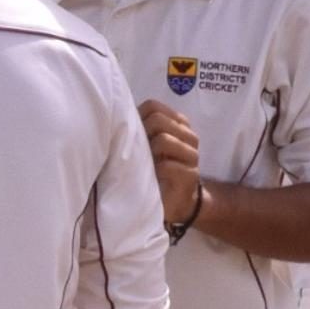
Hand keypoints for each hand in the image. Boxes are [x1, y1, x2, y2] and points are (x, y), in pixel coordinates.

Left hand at [138, 99, 200, 224]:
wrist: (174, 202)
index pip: (153, 106)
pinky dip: (156, 171)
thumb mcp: (147, 145)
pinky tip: (154, 177)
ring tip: (146, 164)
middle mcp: (188, 135)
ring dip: (150, 152)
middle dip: (143, 133)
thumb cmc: (156, 170)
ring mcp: (192, 155)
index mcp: (177, 123)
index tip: (131, 134)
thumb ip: (141, 128)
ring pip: (164, 140)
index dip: (137, 117)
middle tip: (138, 150)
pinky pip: (167, 166)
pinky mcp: (191, 175)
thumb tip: (117, 112)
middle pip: (158, 119)